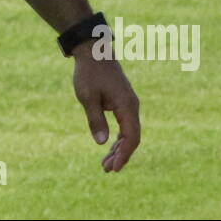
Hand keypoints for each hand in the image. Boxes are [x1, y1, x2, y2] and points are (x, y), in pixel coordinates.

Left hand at [72, 40, 140, 172]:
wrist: (93, 50)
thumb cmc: (89, 73)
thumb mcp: (88, 97)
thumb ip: (96, 120)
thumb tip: (102, 143)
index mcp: (127, 106)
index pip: (131, 137)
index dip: (124, 155)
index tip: (113, 168)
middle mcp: (132, 106)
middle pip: (132, 137)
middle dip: (121, 155)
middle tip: (106, 170)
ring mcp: (128, 104)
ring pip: (128, 132)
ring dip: (118, 148)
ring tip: (105, 163)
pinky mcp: (122, 102)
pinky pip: (125, 124)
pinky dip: (118, 137)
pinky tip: (110, 146)